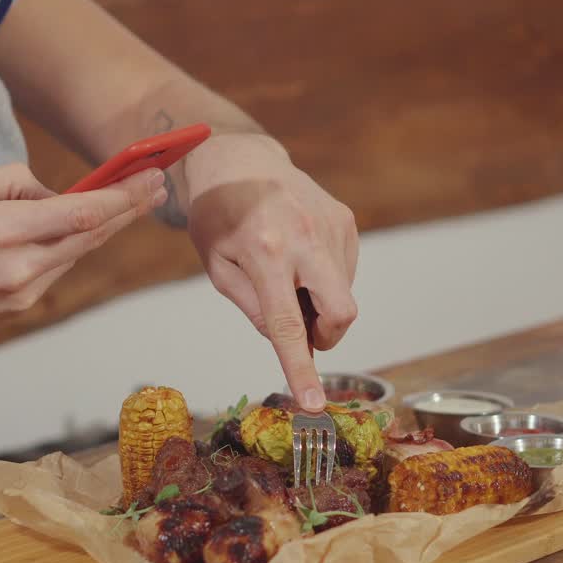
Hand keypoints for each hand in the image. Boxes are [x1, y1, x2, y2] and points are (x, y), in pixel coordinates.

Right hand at [0, 163, 166, 352]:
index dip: (121, 197)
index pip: (80, 214)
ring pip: (75, 253)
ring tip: (122, 199)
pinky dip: (68, 245)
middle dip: (129, 209)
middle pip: (92, 237)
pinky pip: (55, 268)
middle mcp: (20, 269)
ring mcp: (23, 294)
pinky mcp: (21, 308)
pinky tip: (71, 228)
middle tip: (157, 184)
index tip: (149, 177)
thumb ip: (9, 183)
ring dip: (100, 226)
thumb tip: (50, 192)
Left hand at [183, 133, 358, 411]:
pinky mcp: (345, 219)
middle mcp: (306, 237)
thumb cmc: (217, 216)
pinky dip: (324, 280)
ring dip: (319, 302)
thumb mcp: (217, 267)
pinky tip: (298, 257)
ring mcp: (332, 225)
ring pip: (344, 294)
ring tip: (285, 274)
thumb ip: (253, 308)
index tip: (313, 403)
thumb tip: (289, 339)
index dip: (301, 368)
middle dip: (326, 334)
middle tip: (299, 327)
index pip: (288, 324)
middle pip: (341, 312)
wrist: (238, 158)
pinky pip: (345, 271)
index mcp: (265, 252)